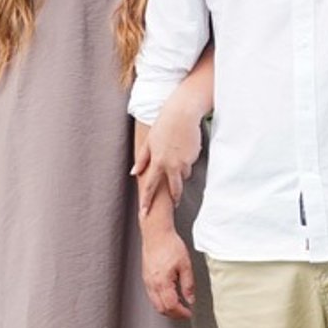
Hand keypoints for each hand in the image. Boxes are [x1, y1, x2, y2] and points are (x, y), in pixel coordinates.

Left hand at [133, 90, 203, 219]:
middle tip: (175, 203)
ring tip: (179, 154)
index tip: (145, 214)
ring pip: (184, 174)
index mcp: (157, 161)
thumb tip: (134, 173)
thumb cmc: (164, 125)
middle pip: (174, 189)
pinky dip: (188, 159)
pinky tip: (185, 147)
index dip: (147, 201)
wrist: (183, 113)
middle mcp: (171, 164)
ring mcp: (184, 161)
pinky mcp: (194, 157)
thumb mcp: (149, 141)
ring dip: (181, 170)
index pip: (150, 186)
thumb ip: (142, 159)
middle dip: (175, 197)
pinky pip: (190, 163)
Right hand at [142, 223, 196, 318]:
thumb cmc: (170, 245)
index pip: (171, 306)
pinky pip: (152, 296)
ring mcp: (147, 281)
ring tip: (179, 306)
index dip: (181, 313)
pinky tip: (170, 296)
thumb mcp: (186, 265)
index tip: (189, 313)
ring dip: (167, 308)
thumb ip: (188, 285)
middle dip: (174, 314)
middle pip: (161, 308)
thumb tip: (190, 299)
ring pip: (155, 304)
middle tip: (185, 313)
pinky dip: (161, 301)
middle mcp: (152, 284)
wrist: (156, 234)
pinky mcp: (146, 278)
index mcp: (162, 282)